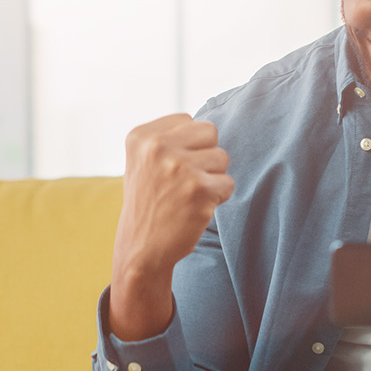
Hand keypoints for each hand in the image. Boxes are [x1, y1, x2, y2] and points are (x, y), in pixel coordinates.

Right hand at [109, 114, 233, 340]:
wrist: (141, 250)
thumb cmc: (149, 203)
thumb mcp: (143, 161)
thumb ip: (170, 138)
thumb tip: (211, 127)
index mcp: (141, 136)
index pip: (189, 121)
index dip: (189, 146)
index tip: (170, 168)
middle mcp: (157, 147)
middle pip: (210, 132)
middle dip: (206, 155)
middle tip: (185, 181)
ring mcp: (179, 167)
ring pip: (223, 157)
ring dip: (213, 178)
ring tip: (188, 195)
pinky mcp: (199, 190)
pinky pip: (228, 183)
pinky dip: (218, 197)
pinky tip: (196, 208)